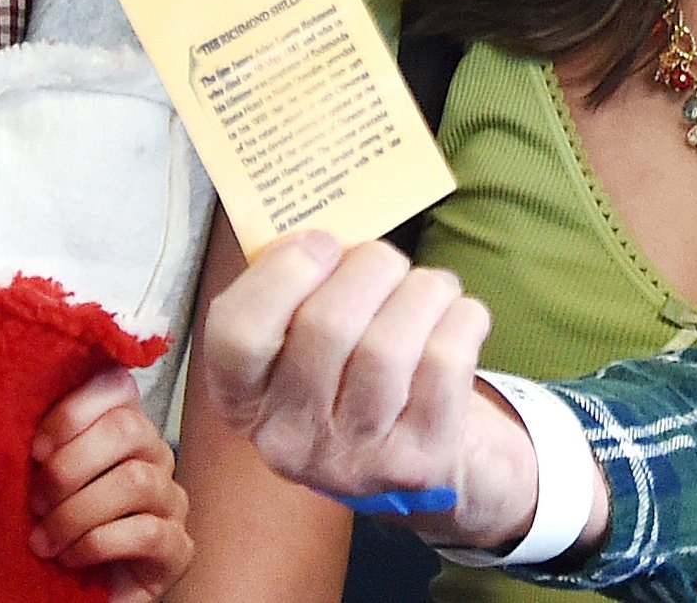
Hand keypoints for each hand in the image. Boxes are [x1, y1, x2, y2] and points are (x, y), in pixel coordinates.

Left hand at [28, 368, 188, 602]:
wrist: (73, 593)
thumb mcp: (37, 485)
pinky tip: (72, 558)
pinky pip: (148, 532)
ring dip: (75, 513)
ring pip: (136, 481)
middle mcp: (154, 457)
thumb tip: (3, 419)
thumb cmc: (52, 532)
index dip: (74, 410)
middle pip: (128, 428)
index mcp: (120, 431)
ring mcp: (172, 501)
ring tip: (44, 542)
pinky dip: (97, 544)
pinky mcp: (178, 548)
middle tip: (35, 503)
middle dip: (69, 467)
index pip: (117, 387)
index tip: (35, 449)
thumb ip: (38, 451)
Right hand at [195, 233, 533, 551]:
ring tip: (430, 288)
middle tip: (388, 261)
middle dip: (371, 267)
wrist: (436, 460)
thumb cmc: (363, 376)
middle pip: (326, 326)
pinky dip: (461, 319)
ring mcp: (353, 460)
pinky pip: (445, 361)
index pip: (236, 334)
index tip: (321, 243)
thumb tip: (325, 232)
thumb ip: (302, 292)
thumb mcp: (309, 344)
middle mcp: (288, 441)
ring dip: (422, 291)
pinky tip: (457, 318)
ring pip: (389, 344)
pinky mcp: (418, 464)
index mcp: (245, 400)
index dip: (281, 273)